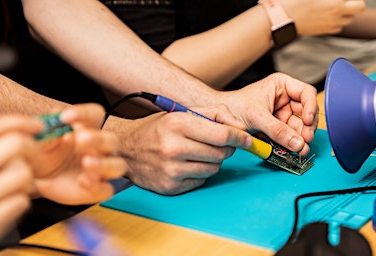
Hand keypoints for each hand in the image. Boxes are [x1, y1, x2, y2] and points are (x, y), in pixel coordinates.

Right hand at [0, 115, 40, 247]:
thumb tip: (28, 127)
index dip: (19, 121)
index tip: (37, 125)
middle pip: (16, 144)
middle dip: (32, 148)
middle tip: (34, 157)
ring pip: (23, 172)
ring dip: (25, 178)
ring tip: (12, 185)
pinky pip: (21, 200)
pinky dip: (19, 200)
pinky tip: (7, 202)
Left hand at [32, 103, 126, 204]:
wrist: (34, 179)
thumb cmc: (42, 154)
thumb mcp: (38, 139)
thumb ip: (47, 129)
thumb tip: (55, 116)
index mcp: (87, 129)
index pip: (96, 115)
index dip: (84, 113)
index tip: (65, 117)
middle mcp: (99, 149)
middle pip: (112, 140)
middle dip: (98, 139)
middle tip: (81, 138)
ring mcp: (101, 171)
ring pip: (117, 166)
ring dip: (104, 163)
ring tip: (86, 162)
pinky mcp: (97, 190)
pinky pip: (107, 189)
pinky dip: (97, 186)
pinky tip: (83, 181)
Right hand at [112, 105, 251, 194]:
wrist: (127, 150)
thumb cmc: (160, 129)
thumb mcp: (184, 112)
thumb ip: (216, 113)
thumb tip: (241, 127)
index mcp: (178, 124)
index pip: (222, 134)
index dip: (240, 137)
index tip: (247, 139)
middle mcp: (173, 148)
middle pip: (221, 153)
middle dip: (226, 148)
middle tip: (218, 144)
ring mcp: (171, 170)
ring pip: (214, 168)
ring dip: (213, 161)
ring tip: (198, 152)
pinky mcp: (171, 186)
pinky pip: (202, 180)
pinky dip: (200, 172)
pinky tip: (188, 164)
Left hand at [218, 72, 318, 156]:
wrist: (219, 119)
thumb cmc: (234, 107)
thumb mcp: (257, 116)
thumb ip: (277, 130)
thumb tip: (297, 143)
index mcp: (282, 85)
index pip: (306, 93)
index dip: (311, 107)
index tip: (307, 121)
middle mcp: (286, 98)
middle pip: (306, 113)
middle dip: (306, 128)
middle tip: (305, 140)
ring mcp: (283, 113)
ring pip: (300, 127)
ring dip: (301, 139)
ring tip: (300, 150)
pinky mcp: (279, 127)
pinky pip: (290, 136)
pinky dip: (292, 144)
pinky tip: (293, 150)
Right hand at [280, 0, 365, 34]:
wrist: (282, 18)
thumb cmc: (293, 0)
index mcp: (336, 0)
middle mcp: (337, 12)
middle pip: (361, 7)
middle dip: (356, 0)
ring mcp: (332, 23)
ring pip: (350, 18)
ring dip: (348, 11)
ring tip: (336, 5)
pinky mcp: (326, 30)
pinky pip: (339, 26)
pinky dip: (338, 20)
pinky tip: (328, 14)